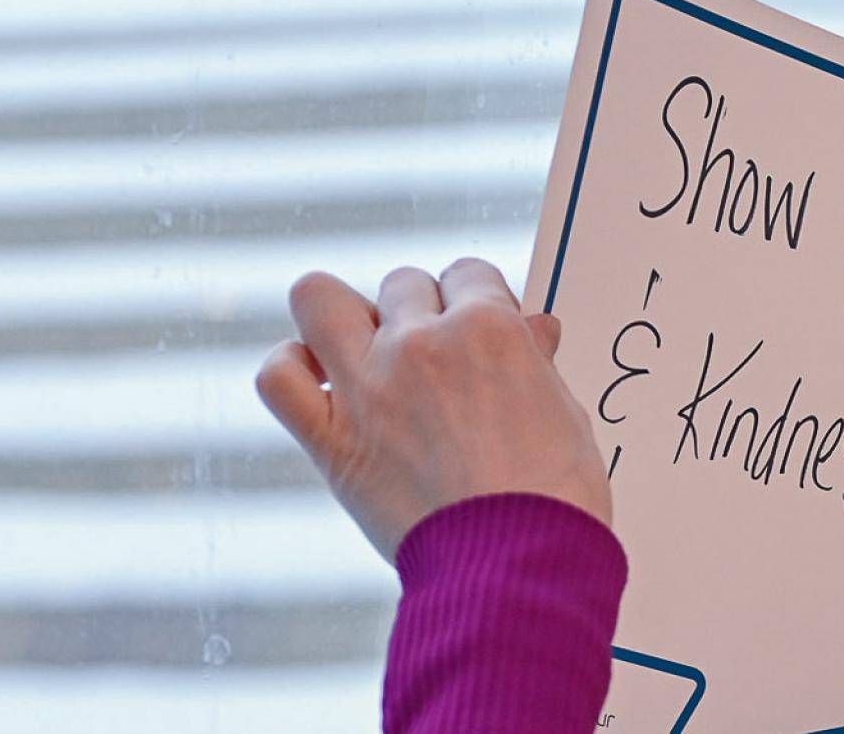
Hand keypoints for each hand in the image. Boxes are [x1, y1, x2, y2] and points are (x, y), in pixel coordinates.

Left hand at [255, 258, 610, 560]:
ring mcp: (368, 388)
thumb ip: (534, 364)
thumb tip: (534, 331)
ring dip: (342, 317)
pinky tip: (319, 384)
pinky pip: (278, 377)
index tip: (483, 336)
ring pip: (318, 298)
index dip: (478, 304)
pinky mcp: (332, 441)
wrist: (518, 568)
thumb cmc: (554, 499)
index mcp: (488, 329)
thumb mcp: (564, 414)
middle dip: (421, 313)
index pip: (469, 275)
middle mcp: (421, 344)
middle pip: (402, 284)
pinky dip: (290, 371)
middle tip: (438, 362)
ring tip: (365, 354)